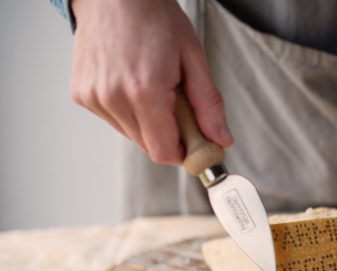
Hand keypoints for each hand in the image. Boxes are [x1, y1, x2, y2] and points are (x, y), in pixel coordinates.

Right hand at [70, 0, 232, 163]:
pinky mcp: (81, 94)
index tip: (196, 142)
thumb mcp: (193, 59)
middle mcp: (113, 97)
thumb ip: (208, 105)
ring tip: (153, 87)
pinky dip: (129, 111)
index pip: (164, 152)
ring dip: (149, 122)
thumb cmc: (153, 18)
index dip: (184, 152)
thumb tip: (221, 140)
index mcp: (143, 91)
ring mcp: (93, 97)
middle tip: (177, 102)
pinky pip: (114, 120)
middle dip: (170, 134)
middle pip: (149, 146)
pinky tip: (132, 83)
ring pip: (132, 135)